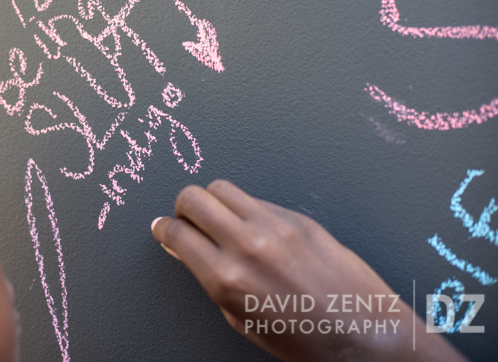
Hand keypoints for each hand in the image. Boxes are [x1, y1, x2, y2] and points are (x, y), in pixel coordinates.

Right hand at [150, 180, 465, 361]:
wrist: (363, 335)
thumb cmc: (304, 338)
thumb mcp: (241, 318)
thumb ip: (211, 279)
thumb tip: (187, 250)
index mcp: (227, 278)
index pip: (177, 233)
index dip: (163, 229)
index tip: (162, 228)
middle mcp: (248, 246)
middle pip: (193, 198)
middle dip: (183, 207)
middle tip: (186, 219)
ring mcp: (275, 227)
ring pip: (222, 188)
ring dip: (212, 201)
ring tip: (219, 218)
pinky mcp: (299, 218)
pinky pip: (257, 199)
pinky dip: (246, 209)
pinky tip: (254, 228)